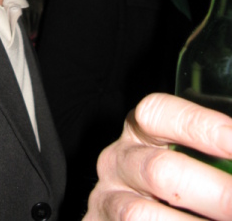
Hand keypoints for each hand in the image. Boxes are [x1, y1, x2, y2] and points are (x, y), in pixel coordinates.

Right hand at [84, 93, 231, 219]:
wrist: (128, 219)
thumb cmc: (172, 187)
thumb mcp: (186, 161)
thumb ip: (217, 158)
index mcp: (140, 132)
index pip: (157, 113)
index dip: (201, 126)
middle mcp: (118, 161)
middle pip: (160, 172)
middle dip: (217, 194)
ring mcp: (107, 200)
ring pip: (140, 215)